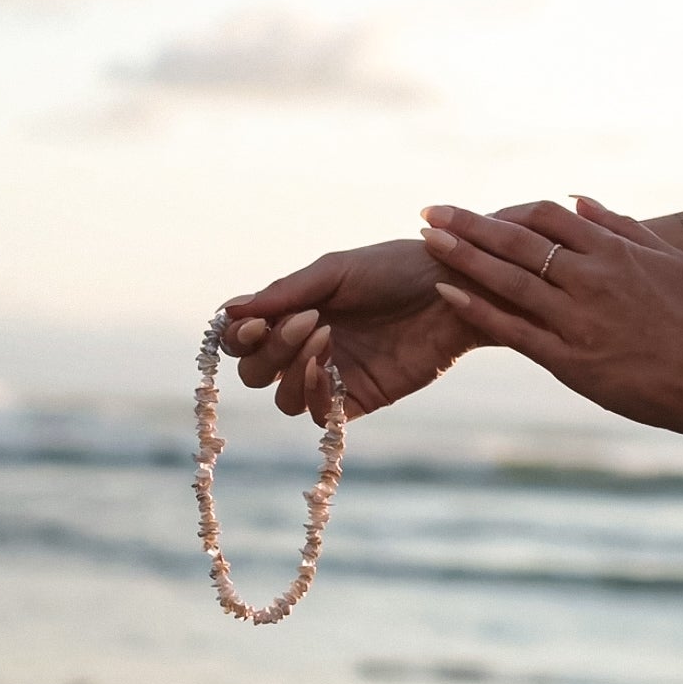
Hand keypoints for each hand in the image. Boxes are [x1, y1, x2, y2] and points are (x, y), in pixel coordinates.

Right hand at [221, 239, 480, 421]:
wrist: (454, 285)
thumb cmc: (396, 268)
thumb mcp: (335, 271)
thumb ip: (284, 292)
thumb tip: (228, 310)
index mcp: (294, 313)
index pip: (243, 339)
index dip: (237, 337)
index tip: (253, 322)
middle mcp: (307, 348)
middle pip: (256, 373)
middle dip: (269, 351)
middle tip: (305, 321)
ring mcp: (334, 376)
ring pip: (284, 398)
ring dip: (292, 370)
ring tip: (324, 334)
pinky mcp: (361, 398)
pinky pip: (320, 415)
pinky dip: (314, 394)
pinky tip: (330, 365)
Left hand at [420, 196, 682, 434]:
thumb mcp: (666, 259)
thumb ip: (620, 225)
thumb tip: (576, 200)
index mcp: (614, 252)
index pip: (548, 218)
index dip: (505, 210)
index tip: (473, 209)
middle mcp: (592, 279)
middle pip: (519, 242)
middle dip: (469, 225)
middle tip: (429, 211)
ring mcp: (578, 319)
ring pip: (510, 280)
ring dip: (464, 258)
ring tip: (428, 241)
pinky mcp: (570, 359)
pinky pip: (514, 329)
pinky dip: (478, 309)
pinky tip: (448, 293)